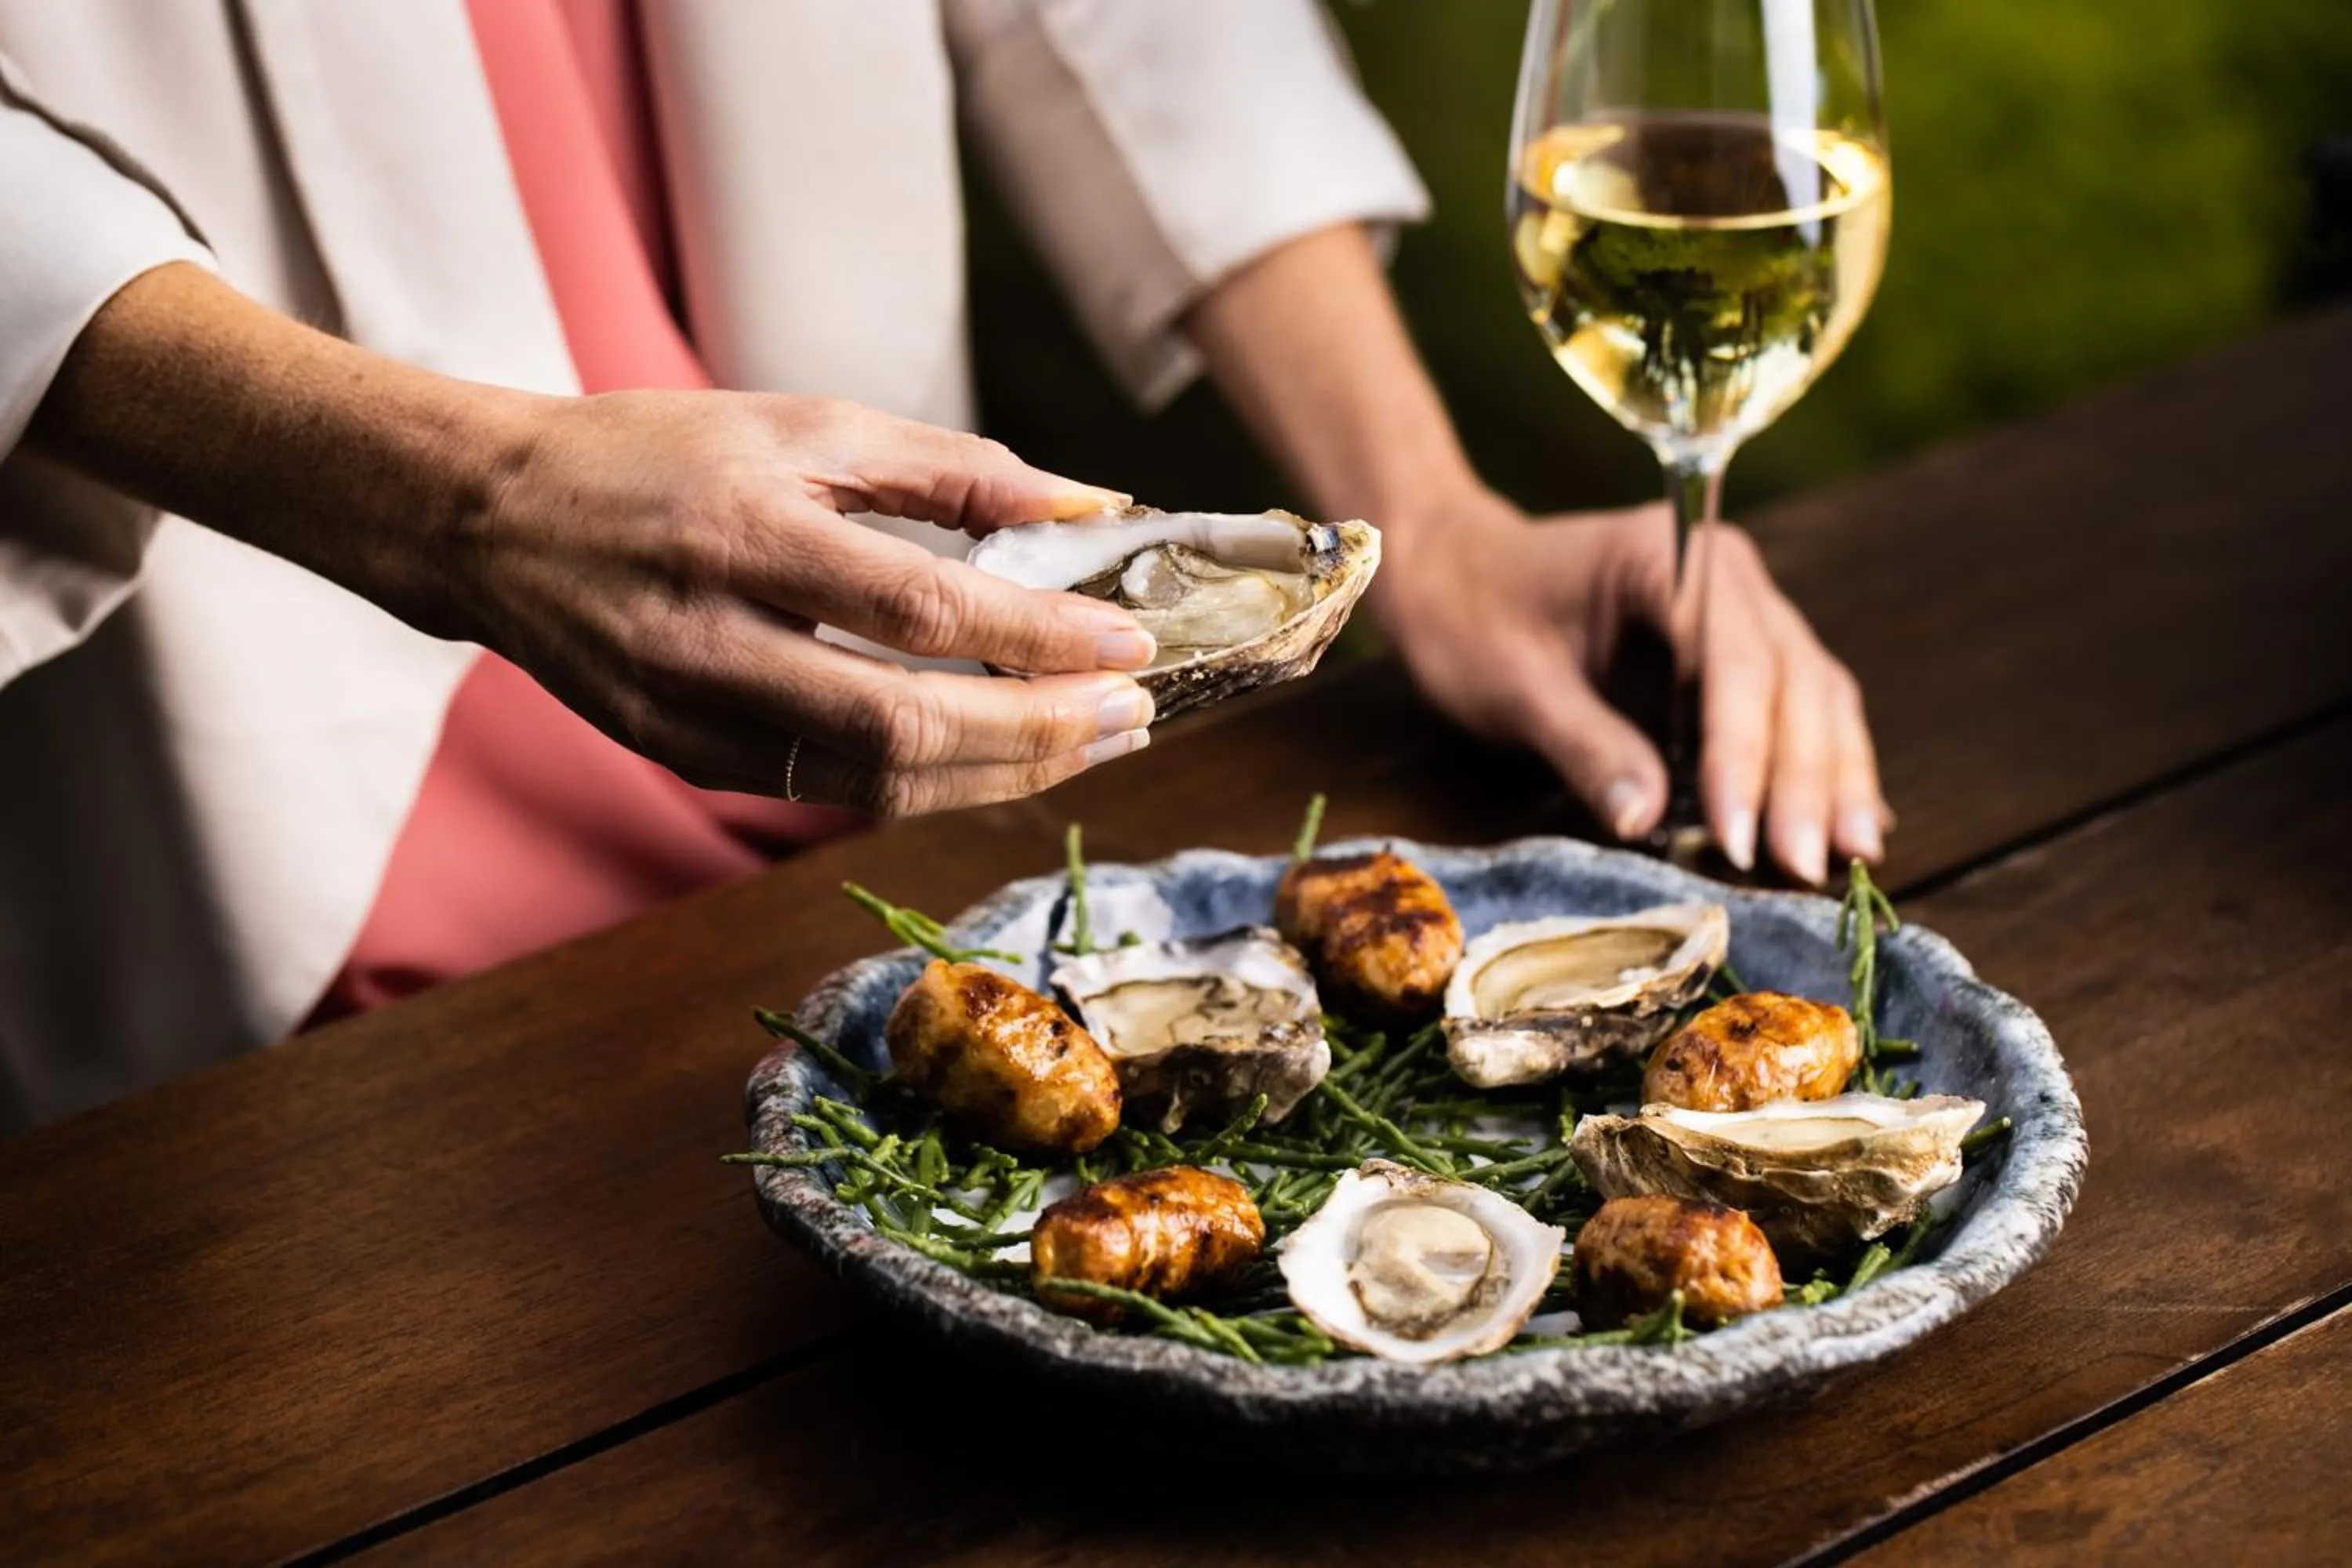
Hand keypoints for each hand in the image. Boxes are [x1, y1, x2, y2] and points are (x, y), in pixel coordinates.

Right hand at [451, 392, 1162, 814]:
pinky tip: (993, 754)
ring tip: (1085, 740)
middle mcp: (714, 638)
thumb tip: (1090, 504)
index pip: (923, 608)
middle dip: (1039, 731)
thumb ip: (952, 469)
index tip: (1129, 644)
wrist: (491, 519)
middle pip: (907, 722)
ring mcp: (691, 714)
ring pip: (874, 780)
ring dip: (998, 772)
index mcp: (748, 535)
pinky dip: (926, 779)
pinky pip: (830, 790)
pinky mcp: (683, 757)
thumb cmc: (659, 456)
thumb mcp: (804, 425)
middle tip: (1132, 713)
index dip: (1037, 637)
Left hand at [1372, 489, 1888, 882]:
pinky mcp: (1738, 653)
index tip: (1742, 836)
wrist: (1451, 570)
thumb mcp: (1512, 685)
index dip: (1745, 752)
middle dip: (1803, 778)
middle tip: (1802, 866)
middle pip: (1792, 678)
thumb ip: (1584, 745)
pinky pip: (1799, 707)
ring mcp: (1741, 610)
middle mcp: (1724, 574)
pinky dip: (1823, 766)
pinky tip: (1851, 825)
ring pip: (1815, 693)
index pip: (1733, 659)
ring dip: (1833, 777)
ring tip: (1851, 856)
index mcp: (1669, 554)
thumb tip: (1645, 822)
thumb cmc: (1471, 616)